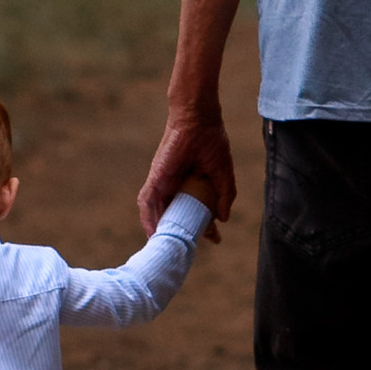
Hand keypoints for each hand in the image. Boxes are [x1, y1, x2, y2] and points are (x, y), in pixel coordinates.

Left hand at [140, 101, 234, 240]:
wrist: (198, 119)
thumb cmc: (211, 140)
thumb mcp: (223, 173)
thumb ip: (224, 195)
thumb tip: (224, 218)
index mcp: (193, 185)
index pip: (196, 212)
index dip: (205, 226)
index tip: (215, 238)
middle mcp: (176, 187)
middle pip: (176, 216)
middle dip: (182, 233)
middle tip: (190, 249)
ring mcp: (164, 183)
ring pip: (158, 212)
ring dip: (162, 230)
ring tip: (167, 249)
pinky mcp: (156, 178)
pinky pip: (147, 201)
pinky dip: (148, 218)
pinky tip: (152, 233)